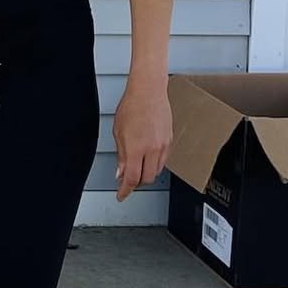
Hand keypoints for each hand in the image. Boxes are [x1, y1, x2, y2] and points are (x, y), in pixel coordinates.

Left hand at [113, 81, 171, 200]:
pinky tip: (147, 159)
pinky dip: (154, 164)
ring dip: (146, 174)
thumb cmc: (131, 106)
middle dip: (136, 183)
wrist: (149, 92)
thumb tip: (120, 172)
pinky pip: (163, 161)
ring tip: (136, 168)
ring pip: (156, 171)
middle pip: (146, 179)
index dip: (125, 191)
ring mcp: (163, 146)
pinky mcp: (169, 141)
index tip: (121, 195)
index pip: (131, 179)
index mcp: (136, 148)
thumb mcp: (118, 132)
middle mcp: (152, 149)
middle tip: (127, 180)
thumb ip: (120, 155)